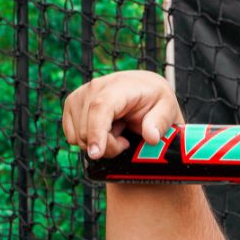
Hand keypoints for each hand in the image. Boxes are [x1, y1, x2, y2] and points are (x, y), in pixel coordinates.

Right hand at [62, 70, 181, 159]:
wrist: (143, 89)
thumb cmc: (155, 100)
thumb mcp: (167, 109)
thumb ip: (160, 122)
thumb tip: (151, 137)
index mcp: (120, 86)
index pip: (100, 107)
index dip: (96, 131)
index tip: (97, 154)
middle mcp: (95, 87)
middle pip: (88, 128)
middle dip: (108, 146)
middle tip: (127, 141)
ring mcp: (80, 95)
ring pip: (78, 135)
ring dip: (100, 143)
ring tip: (118, 131)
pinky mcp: (72, 105)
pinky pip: (72, 136)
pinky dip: (89, 140)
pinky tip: (105, 130)